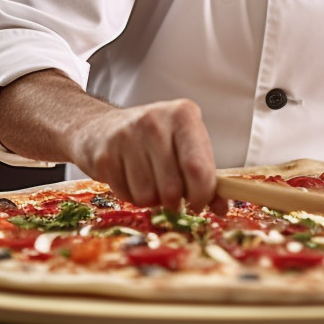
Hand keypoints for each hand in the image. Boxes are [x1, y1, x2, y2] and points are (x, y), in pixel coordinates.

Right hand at [70, 99, 217, 210]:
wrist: (101, 128)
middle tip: (172, 196)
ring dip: (152, 200)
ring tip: (151, 183)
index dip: (202, 195)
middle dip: (175, 202)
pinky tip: (131, 180)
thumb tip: (223, 208)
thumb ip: (205, 174)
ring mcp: (126, 137)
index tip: (198, 203)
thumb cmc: (153, 138)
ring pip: (148, 196)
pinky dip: (132, 197)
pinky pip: (127, 196)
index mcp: (183, 115)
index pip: (198, 168)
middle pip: (173, 187)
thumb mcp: (184, 144)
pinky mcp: (104, 156)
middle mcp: (155, 121)